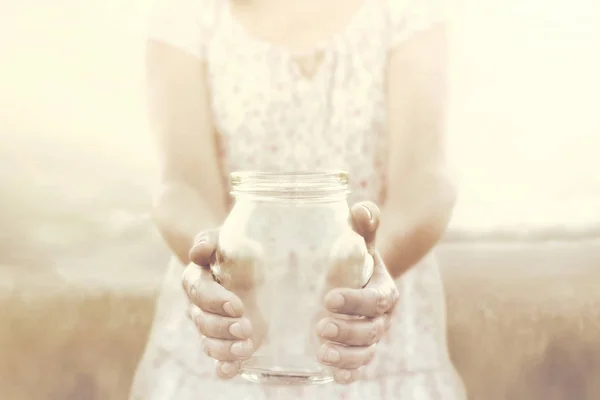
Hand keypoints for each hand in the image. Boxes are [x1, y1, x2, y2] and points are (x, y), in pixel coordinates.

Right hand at [182, 230, 265, 378]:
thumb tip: (199, 250)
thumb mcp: (226, 239)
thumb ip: (209, 241)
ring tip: (245, 347)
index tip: (237, 306)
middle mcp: (198, 306)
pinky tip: (231, 369)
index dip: (216, 301)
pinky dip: (223, 367)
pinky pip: (218, 359)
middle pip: (203, 322)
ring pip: (209, 343)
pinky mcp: (225, 341)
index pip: (200, 292)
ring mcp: (211, 326)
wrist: (243, 267)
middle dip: (224, 327)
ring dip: (226, 348)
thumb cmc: (233, 251)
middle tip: (245, 327)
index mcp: (196, 279)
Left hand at [316, 202, 398, 383]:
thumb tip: (361, 209)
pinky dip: (349, 372)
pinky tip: (331, 374)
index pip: (376, 299)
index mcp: (383, 290)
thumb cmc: (357, 258)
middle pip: (372, 330)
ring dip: (346, 356)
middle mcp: (382, 317)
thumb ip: (363, 225)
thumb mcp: (361, 241)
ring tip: (322, 353)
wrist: (363, 279)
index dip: (356, 302)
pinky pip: (360, 365)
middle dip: (348, 331)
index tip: (329, 298)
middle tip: (320, 326)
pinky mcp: (360, 349)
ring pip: (366, 352)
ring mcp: (372, 336)